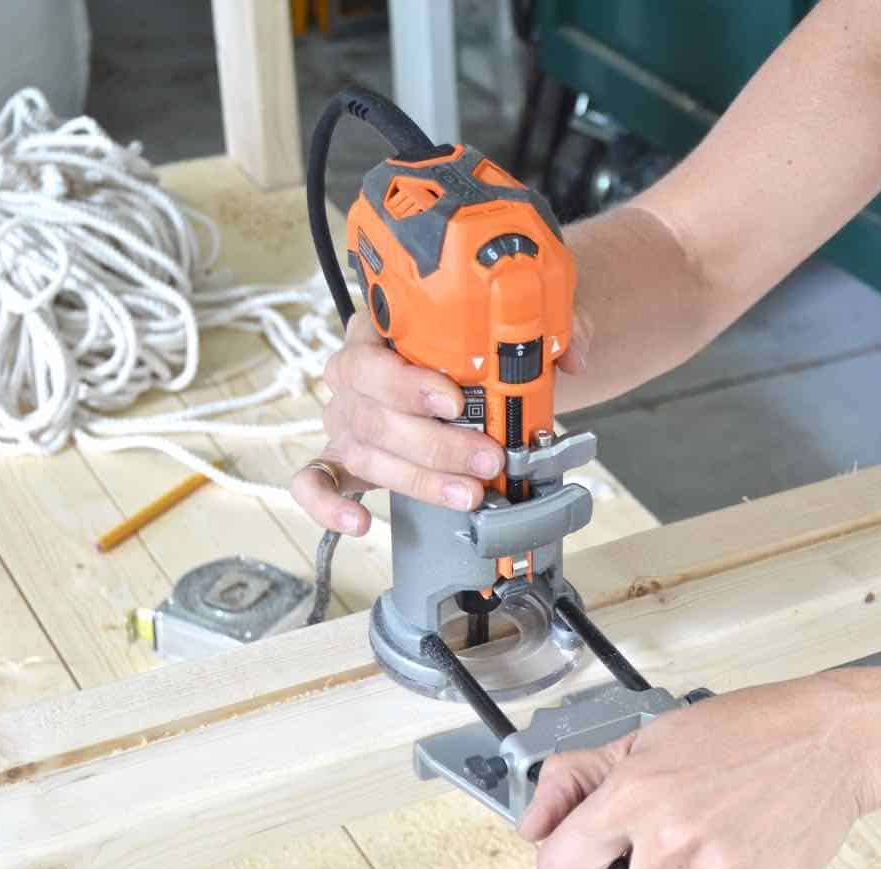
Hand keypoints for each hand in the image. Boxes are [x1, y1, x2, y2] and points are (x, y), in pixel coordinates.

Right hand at [291, 311, 510, 532]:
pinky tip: (359, 522)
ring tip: (468, 493)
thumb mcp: (493, 336)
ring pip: (366, 456)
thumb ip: (526, 340)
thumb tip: (566, 362)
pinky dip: (329, 506)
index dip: (410, 385)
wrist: (450, 377)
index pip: (372, 360)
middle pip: (376, 418)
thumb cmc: (464, 353)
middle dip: (437, 445)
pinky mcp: (339, 460)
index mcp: (372, 335)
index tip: (455, 402)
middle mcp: (348, 379)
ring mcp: (342, 421)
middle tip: (487, 458)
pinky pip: (315, 482)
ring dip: (421, 480)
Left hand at [517, 668, 880, 868]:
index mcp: (634, 795)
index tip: (595, 848)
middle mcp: (672, 837)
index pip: (558, 868)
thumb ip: (579, 779)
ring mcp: (720, 868)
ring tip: (717, 829)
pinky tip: (744, 848)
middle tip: (666, 838)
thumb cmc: (748, 729)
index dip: (575, 857)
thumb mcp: (650, 737)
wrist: (834, 737)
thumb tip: (533, 825)